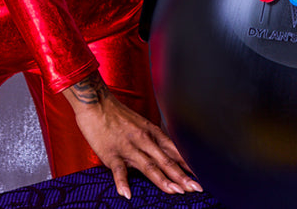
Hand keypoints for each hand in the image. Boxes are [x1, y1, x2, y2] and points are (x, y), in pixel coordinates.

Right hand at [64, 71, 201, 197]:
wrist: (96, 102)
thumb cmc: (117, 115)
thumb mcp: (140, 124)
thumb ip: (151, 140)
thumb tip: (164, 154)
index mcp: (151, 132)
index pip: (173, 150)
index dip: (186, 163)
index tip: (199, 174)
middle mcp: (143, 139)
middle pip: (165, 160)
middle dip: (181, 175)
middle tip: (196, 187)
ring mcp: (128, 147)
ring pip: (148, 166)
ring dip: (163, 180)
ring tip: (175, 192)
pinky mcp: (111, 153)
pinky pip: (118, 170)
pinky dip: (122, 182)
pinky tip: (128, 194)